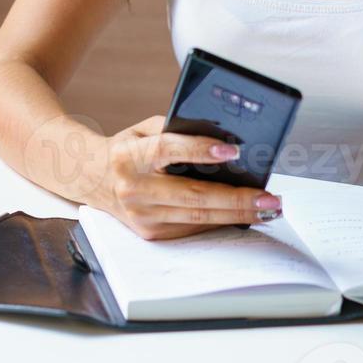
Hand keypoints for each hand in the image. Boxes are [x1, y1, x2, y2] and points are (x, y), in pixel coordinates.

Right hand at [95, 115, 282, 239]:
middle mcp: (134, 189)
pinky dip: (221, 221)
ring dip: (237, 214)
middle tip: (270, 198)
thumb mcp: (145, 129)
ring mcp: (141, 215)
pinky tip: (244, 215)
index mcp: (130, 156)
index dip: (200, 150)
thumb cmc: (128, 149)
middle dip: (236, 198)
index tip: (233, 151)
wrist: (92, 178)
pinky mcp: (150, 233)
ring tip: (268, 209)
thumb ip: (178, 130)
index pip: (167, 151)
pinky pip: (192, 228)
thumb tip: (224, 141)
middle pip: (192, 196)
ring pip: (197, 218)